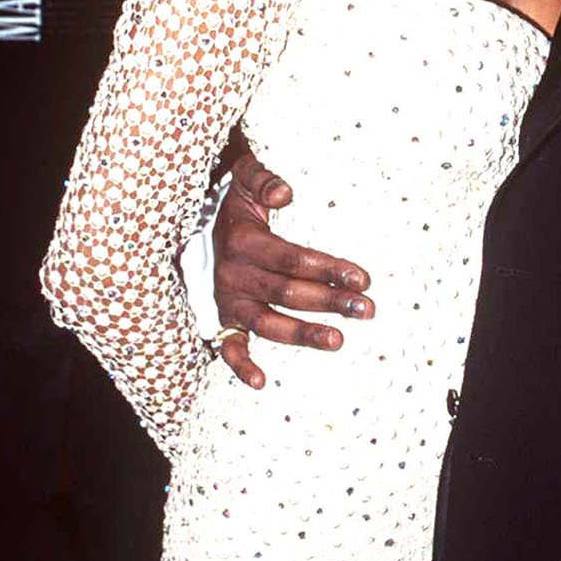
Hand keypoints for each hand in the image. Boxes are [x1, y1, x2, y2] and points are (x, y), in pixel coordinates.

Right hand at [212, 150, 374, 388]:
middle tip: (367, 308)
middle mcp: (233, 274)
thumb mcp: (243, 178)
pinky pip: (227, 346)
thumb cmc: (232, 198)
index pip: (292, 259)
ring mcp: (228, 300)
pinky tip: (261, 382)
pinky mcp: (221, 318)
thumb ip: (262, 180)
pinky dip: (240, 365)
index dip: (327, 268)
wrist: (193, 216)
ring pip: (267, 323)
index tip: (363, 277)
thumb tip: (285, 193)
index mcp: (243, 241)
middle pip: (287, 292)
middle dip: (330, 301)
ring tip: (338, 341)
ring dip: (302, 334)